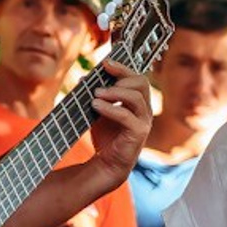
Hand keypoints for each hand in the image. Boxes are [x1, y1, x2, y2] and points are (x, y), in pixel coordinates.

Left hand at [88, 61, 151, 183]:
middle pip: (141, 83)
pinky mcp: (139, 134)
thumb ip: (95, 95)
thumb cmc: (105, 137)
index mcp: (137, 101)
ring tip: (95, 95)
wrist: (106, 163)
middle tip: (99, 84)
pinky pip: (128, 116)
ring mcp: (143, 121)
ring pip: (137, 97)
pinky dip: (111, 109)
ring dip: (115, 92)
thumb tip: (83, 78)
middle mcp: (144, 109)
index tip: (105, 63)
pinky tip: (95, 106)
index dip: (122, 68)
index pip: (136, 77)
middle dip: (121, 77)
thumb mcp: (98, 112)